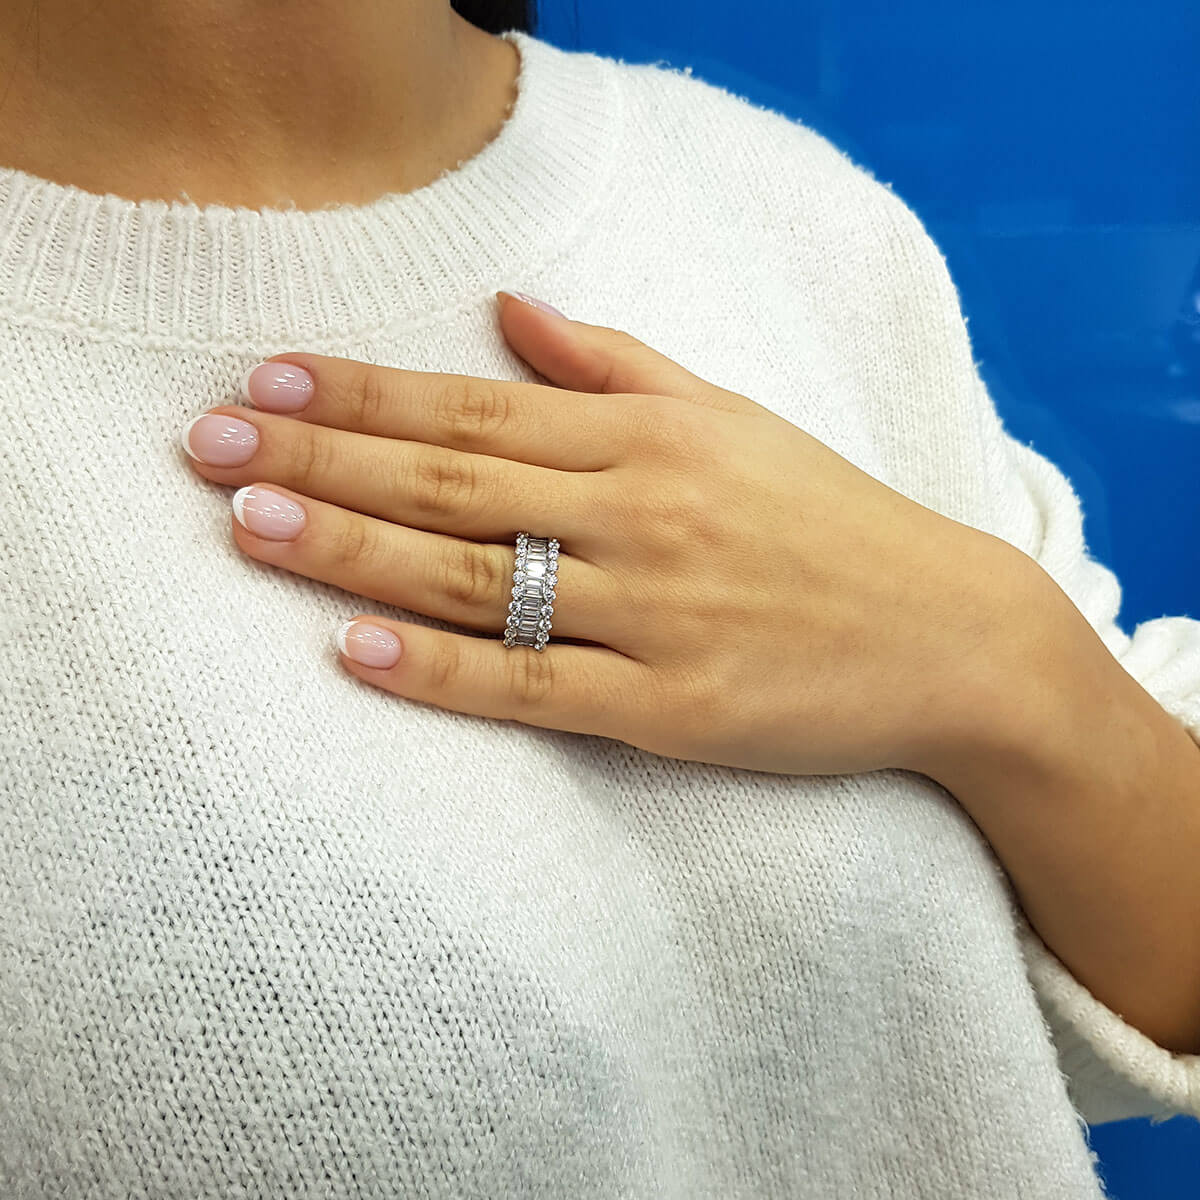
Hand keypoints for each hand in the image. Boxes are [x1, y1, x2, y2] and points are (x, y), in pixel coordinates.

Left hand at [180, 291, 1023, 776]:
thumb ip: (617, 364)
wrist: (951, 638)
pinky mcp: (672, 709)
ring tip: (247, 528)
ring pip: (477, 579)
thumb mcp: (733, 419)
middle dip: (322, 461)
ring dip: (354, 551)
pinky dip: (444, 673)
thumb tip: (511, 306)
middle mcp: (643, 516)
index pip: (477, 406)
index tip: (266, 380)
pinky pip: (538, 688)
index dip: (364, 394)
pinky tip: (357, 653)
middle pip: (453, 483)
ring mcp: (655, 616)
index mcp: (652, 440)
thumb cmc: (831, 523)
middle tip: (208, 446)